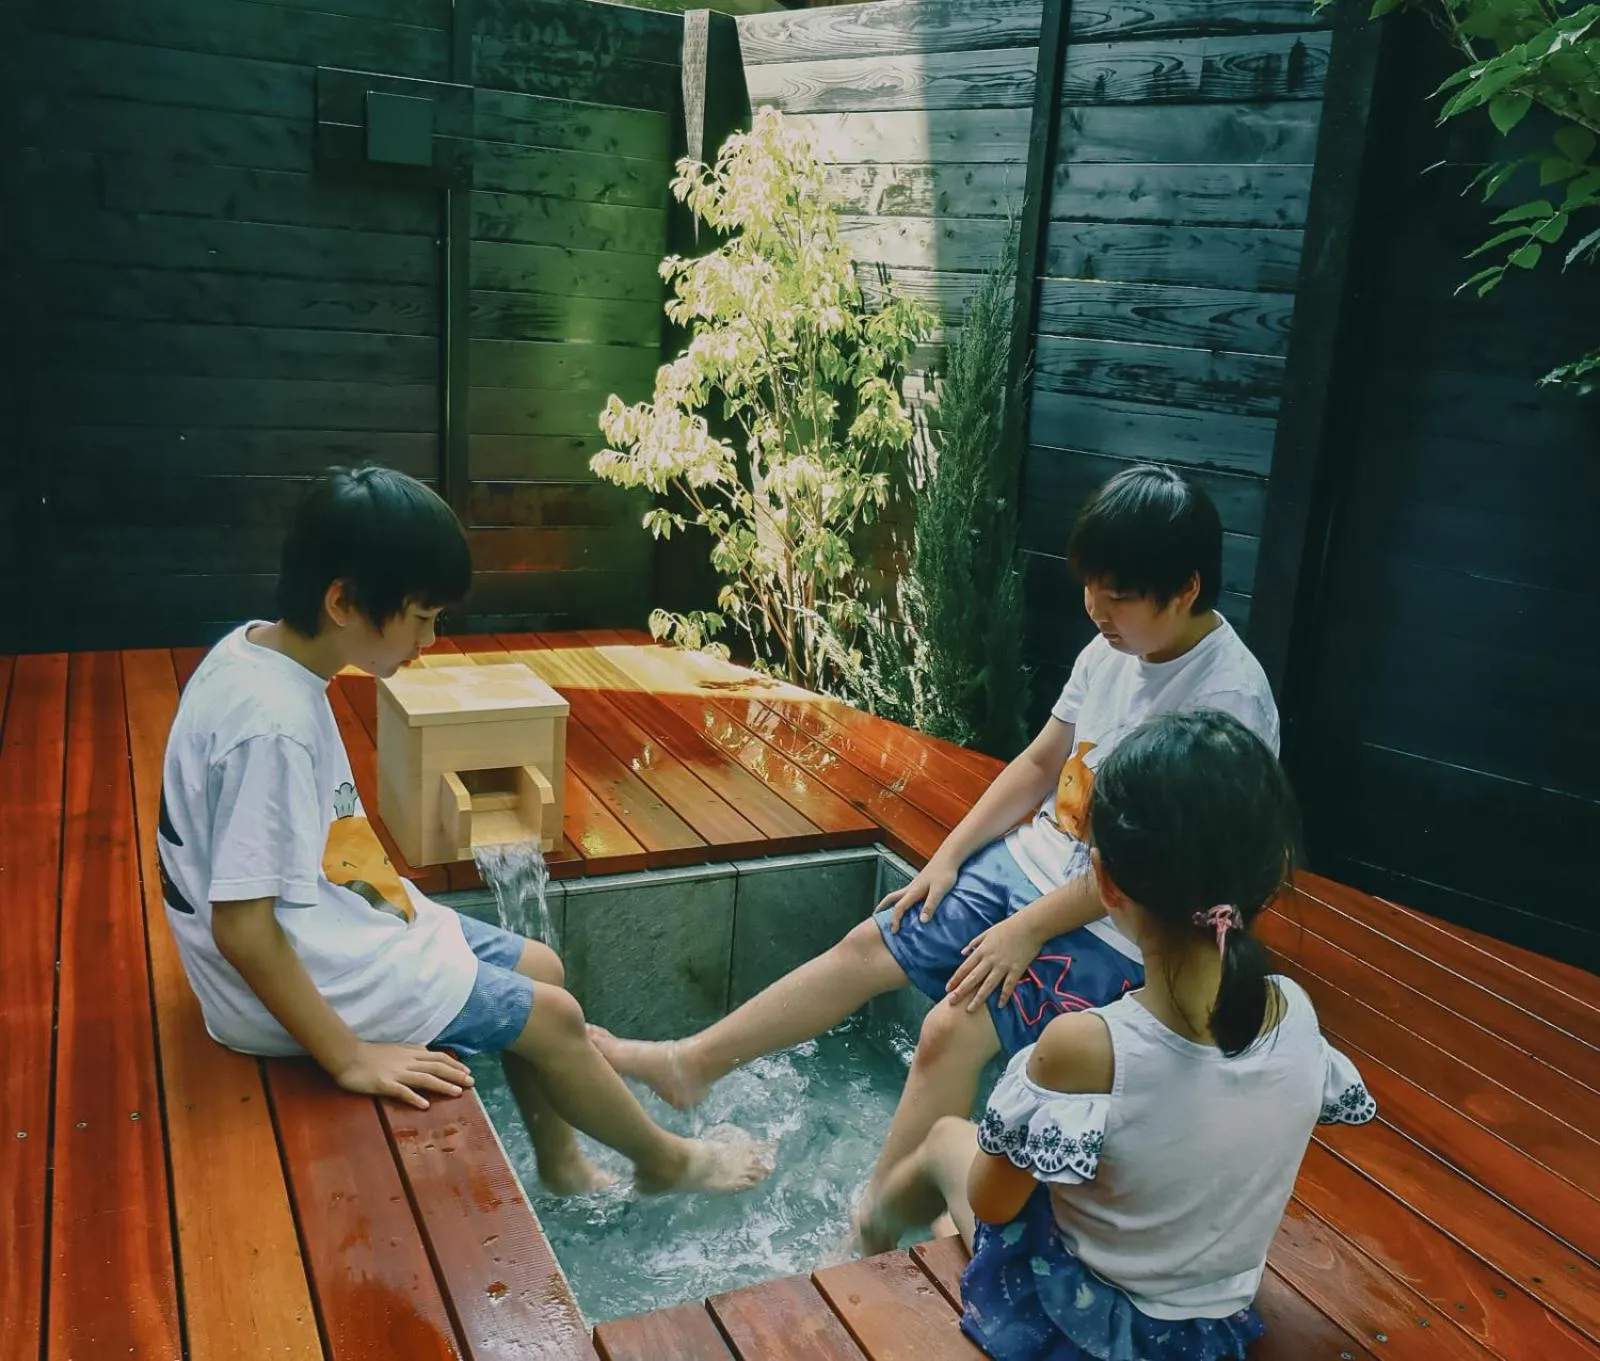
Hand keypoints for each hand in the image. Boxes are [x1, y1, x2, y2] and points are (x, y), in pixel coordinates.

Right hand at [333, 1042, 475, 1109]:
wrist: (347, 1056)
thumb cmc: (370, 1054)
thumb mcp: (396, 1049)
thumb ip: (412, 1052)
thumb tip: (427, 1054)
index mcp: (411, 1052)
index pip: (438, 1057)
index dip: (454, 1065)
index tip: (467, 1072)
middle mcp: (407, 1061)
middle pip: (437, 1067)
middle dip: (456, 1075)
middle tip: (471, 1083)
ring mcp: (396, 1073)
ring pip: (425, 1078)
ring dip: (443, 1085)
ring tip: (457, 1093)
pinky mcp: (384, 1084)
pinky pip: (402, 1091)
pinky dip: (415, 1097)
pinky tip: (425, 1105)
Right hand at [877, 856, 959, 932]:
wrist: (948, 858)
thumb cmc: (944, 873)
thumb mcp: (939, 891)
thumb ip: (930, 906)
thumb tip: (922, 921)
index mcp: (913, 891)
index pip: (899, 907)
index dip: (895, 920)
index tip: (893, 931)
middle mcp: (911, 888)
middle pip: (891, 898)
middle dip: (883, 907)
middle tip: (876, 916)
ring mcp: (915, 885)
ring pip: (898, 895)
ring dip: (891, 903)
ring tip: (888, 912)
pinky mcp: (920, 883)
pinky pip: (906, 894)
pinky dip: (901, 900)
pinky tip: (908, 905)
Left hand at [947, 915, 1045, 1012]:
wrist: (1028, 926)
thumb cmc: (1007, 927)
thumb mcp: (987, 932)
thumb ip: (974, 943)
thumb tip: (963, 952)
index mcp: (981, 951)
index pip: (965, 968)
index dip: (955, 979)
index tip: (947, 989)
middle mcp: (989, 960)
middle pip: (973, 978)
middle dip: (961, 991)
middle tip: (951, 1002)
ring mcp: (1003, 966)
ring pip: (988, 985)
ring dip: (978, 998)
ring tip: (970, 1009)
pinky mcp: (1016, 970)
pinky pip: (1008, 985)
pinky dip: (1004, 996)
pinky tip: (999, 1006)